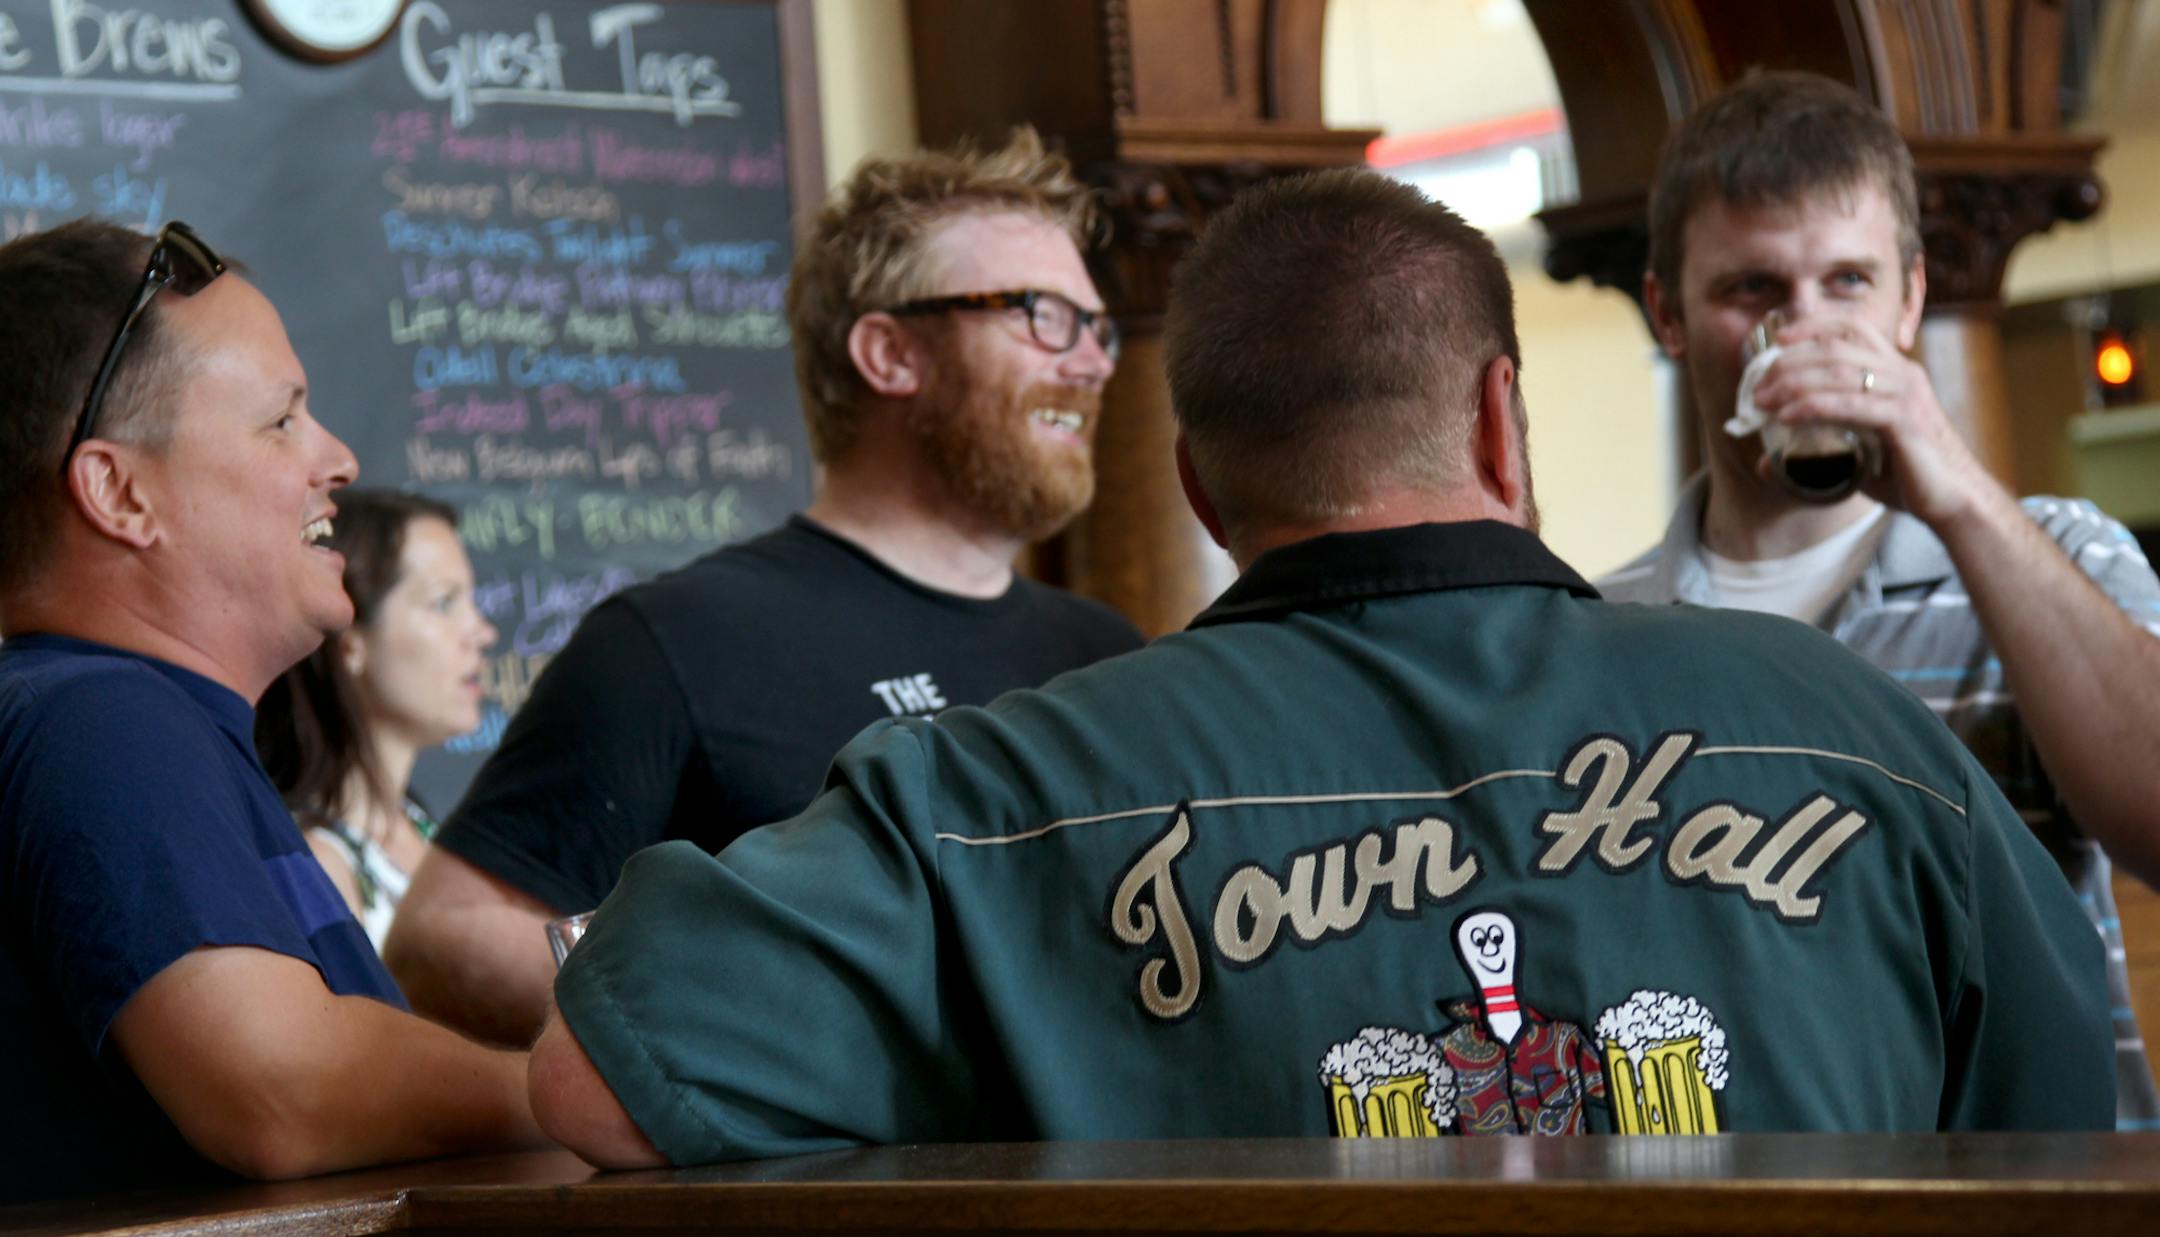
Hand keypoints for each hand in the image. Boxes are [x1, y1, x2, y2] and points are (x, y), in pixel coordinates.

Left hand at [1749, 316, 1998, 527]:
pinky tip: (1786, 416)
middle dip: (1789, 361)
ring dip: (1792, 383)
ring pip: (1839, 371)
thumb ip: (1818, 448)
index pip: (1853, 328)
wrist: (1953, 499)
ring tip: (1762, 401)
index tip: (1778, 338)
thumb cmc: (1907, 475)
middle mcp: (1902, 374)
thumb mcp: (1858, 453)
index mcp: (1895, 370)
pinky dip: (1813, 407)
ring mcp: (1905, 395)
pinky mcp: (1904, 421)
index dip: (1813, 325)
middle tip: (1756, 386)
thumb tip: (1766, 463)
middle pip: (1836, 347)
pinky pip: (1851, 405)